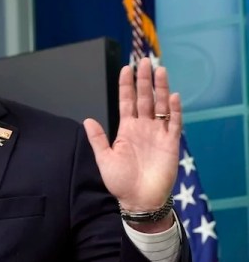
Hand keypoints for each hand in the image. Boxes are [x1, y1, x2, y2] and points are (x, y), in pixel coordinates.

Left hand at [83, 57, 181, 213]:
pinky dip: (174, 110)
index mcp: (126, 129)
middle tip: (145, 61)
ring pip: (160, 106)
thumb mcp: (105, 159)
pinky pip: (174, 123)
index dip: (126, 85)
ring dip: (160, 88)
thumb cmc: (120, 182)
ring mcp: (158, 134)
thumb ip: (98, 139)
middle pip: (145, 98)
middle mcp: (143, 127)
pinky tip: (173, 96)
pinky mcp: (170, 143)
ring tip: (160, 70)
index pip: (127, 102)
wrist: (138, 200)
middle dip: (144, 80)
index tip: (126, 68)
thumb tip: (87, 120)